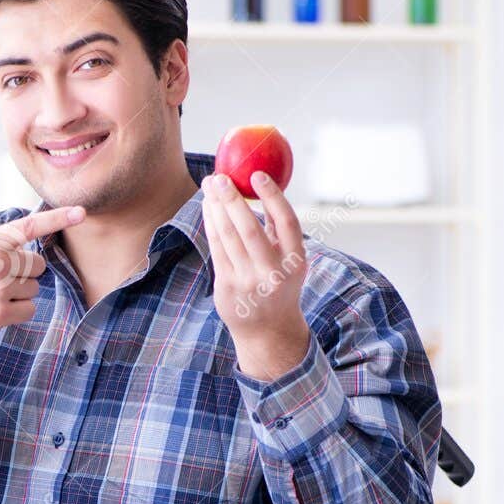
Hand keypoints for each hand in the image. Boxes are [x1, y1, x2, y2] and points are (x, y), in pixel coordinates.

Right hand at [0, 205, 84, 377]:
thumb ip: (0, 246)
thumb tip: (38, 258)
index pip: (30, 227)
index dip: (59, 218)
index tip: (81, 212)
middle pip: (38, 265)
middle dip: (23, 273)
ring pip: (34, 288)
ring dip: (18, 294)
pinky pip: (29, 309)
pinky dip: (16, 312)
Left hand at [202, 171, 311, 380]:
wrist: (267, 329)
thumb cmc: (279, 283)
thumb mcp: (290, 259)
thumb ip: (278, 229)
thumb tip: (262, 186)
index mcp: (295, 261)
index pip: (287, 223)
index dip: (272, 196)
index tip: (258, 174)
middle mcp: (272, 272)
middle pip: (250, 229)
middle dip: (232, 200)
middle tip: (220, 177)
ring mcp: (247, 281)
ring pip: (228, 237)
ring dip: (216, 208)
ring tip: (210, 186)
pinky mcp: (227, 286)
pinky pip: (216, 248)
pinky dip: (210, 224)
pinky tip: (207, 208)